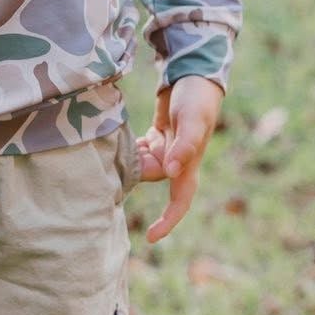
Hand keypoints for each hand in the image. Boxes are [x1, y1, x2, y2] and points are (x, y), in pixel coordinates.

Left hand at [135, 76, 222, 244]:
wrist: (196, 75)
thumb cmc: (197, 99)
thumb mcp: (192, 119)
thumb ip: (185, 146)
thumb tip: (171, 172)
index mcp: (188, 165)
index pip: (179, 202)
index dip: (167, 222)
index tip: (150, 238)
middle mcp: (177, 162)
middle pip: (151, 177)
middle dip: (133, 172)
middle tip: (117, 155)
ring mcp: (168, 150)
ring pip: (143, 164)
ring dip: (131, 156)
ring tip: (121, 137)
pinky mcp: (159, 137)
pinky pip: (141, 150)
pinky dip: (131, 146)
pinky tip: (122, 133)